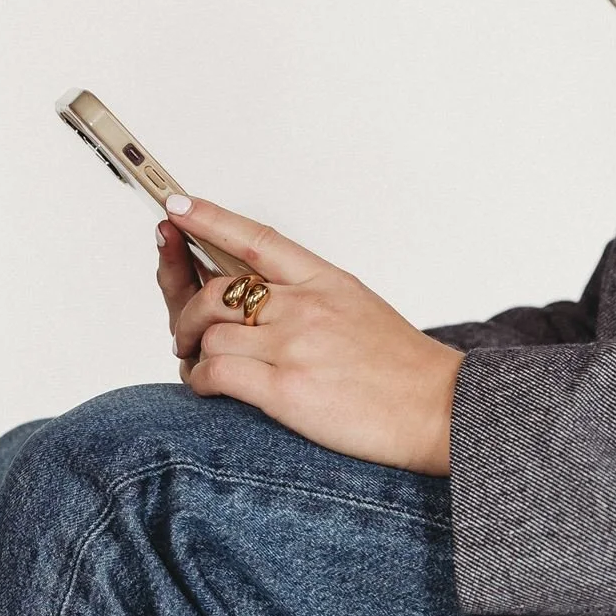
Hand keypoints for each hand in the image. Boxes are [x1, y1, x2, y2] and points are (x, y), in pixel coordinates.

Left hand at [154, 194, 462, 475]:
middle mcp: (306, 307)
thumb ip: (312, 299)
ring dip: (193, 354)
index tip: (177, 207)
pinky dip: (201, 381)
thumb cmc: (404, 370)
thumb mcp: (360, 309)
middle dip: (188, 314)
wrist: (438, 409)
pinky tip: (208, 388)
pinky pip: (217, 374)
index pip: (255, 239)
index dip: (209, 219)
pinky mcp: (285, 390)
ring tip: (200, 369)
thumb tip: (267, 303)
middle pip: (217, 292)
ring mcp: (294, 346)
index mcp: (325, 281)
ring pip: (211, 336)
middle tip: (185, 336)